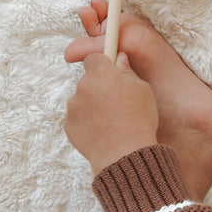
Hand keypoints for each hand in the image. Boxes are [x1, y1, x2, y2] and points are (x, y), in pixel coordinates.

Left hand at [65, 52, 158, 175]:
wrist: (124, 154)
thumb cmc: (139, 120)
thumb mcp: (143, 90)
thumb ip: (128, 71)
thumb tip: (119, 58)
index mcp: (102, 74)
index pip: (94, 57)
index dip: (102, 64)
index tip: (110, 70)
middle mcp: (83, 86)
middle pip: (89, 80)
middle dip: (100, 87)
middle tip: (117, 101)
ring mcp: (73, 106)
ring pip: (83, 99)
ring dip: (93, 105)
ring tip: (112, 121)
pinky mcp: (68, 125)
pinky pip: (78, 117)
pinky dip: (87, 121)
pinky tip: (103, 131)